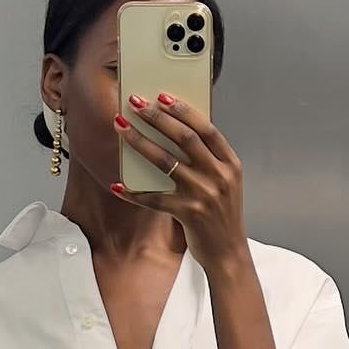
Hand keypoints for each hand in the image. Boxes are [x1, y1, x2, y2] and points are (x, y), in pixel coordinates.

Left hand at [111, 93, 247, 273]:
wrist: (228, 253)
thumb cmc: (222, 214)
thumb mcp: (225, 183)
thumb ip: (208, 160)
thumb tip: (173, 132)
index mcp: (230, 164)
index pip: (206, 129)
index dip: (184, 110)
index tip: (162, 95)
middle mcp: (219, 177)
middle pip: (185, 139)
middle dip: (157, 118)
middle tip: (135, 104)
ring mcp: (204, 195)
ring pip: (166, 162)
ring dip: (140, 142)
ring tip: (121, 128)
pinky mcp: (188, 214)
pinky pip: (155, 198)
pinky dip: (134, 192)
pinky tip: (117, 184)